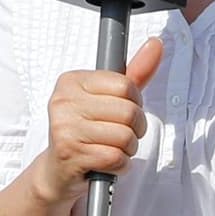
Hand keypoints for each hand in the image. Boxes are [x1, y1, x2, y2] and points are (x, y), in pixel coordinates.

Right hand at [36, 36, 162, 205]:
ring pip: (125, 137)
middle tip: (120, 134)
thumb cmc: (85, 131)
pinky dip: (120, 164)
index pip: (126, 85)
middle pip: (129, 112)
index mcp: (71, 81)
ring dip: (127, 149)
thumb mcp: (107, 98)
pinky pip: (116, 157)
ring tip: (111, 148)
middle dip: (135, 129)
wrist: (58, 170)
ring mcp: (65, 128)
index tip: (122, 111)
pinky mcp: (71, 154)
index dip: (135, 103)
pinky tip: (107, 162)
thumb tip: (156, 44)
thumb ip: (134, 74)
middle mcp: (64, 101)